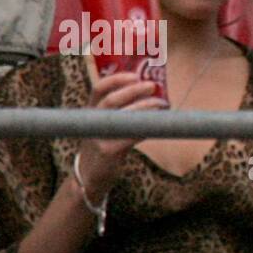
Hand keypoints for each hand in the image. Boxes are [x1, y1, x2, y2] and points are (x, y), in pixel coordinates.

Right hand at [77, 70, 166, 197]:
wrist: (90, 177)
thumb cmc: (103, 147)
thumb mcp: (104, 126)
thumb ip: (118, 112)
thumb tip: (149, 96)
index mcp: (91, 112)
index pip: (98, 89)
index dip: (116, 79)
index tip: (135, 75)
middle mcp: (92, 122)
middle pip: (112, 99)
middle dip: (134, 90)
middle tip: (153, 85)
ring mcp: (99, 137)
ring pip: (123, 116)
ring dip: (145, 107)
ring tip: (162, 104)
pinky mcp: (109, 152)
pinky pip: (131, 136)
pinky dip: (146, 128)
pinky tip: (157, 125)